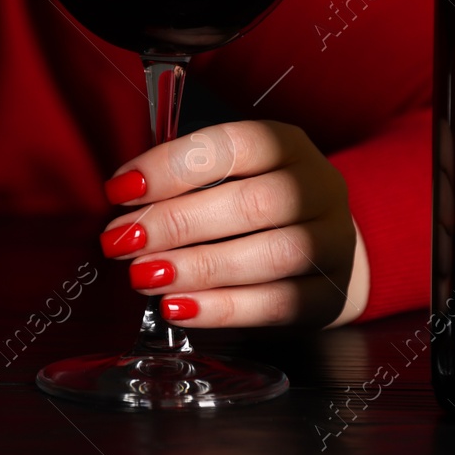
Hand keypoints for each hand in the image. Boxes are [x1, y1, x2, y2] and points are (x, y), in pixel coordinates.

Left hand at [99, 119, 369, 327]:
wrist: (328, 247)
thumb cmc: (259, 203)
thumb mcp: (233, 173)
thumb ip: (186, 180)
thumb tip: (125, 198)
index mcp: (287, 146)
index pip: (233, 146)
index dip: (172, 166)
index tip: (122, 188)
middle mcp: (318, 188)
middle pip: (251, 203)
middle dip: (176, 222)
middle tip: (123, 239)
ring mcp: (332, 242)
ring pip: (268, 256)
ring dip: (197, 267)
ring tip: (144, 276)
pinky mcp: (330, 296)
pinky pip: (278, 305)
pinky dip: (222, 308)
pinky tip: (178, 307)